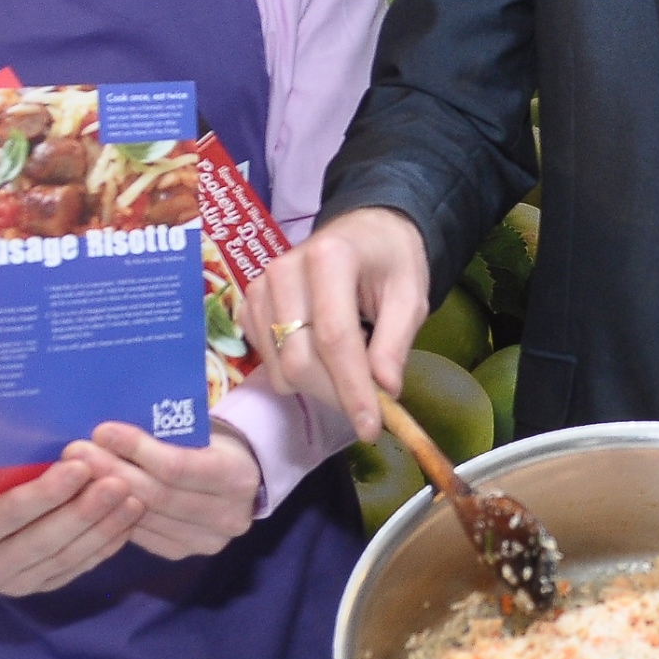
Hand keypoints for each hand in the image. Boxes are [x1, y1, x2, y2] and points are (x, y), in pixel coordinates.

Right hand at [0, 458, 141, 594]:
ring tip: (134, 500)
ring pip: (66, 557)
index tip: (80, 467)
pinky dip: (105, 546)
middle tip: (119, 483)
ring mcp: (14, 583)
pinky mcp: (41, 586)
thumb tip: (46, 426)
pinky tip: (128, 523)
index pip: (8, 513)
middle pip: (43, 541)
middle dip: (84, 512)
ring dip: (103, 528)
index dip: (46, 493)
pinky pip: (78, 568)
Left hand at [69, 423, 263, 560]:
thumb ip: (163, 434)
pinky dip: (112, 514)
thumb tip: (105, 433)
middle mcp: (228, 516)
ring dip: (103, 495)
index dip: (137, 450)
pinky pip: (139, 534)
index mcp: (237, 477)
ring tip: (74, 473)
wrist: (240, 477)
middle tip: (75, 452)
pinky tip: (89, 497)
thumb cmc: (212, 443)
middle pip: (157, 496)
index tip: (102, 432)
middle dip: (112, 471)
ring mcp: (206, 541)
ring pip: (144, 517)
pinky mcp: (183, 553)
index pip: (177, 467)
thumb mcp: (200, 429)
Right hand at [244, 205, 428, 438]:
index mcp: (329, 259)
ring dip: (318, 387)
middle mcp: (284, 270)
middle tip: (368, 407)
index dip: (352, 388)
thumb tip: (384, 390)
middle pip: (299, 360)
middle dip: (335, 394)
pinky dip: (295, 374)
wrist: (362, 232)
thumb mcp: (410, 295)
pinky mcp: (249, 305)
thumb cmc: (390, 262)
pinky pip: (266, 361)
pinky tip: (321, 356)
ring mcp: (260, 288)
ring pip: (280, 368)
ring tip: (350, 372)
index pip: (335, 338)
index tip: (371, 427)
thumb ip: (396, 342)